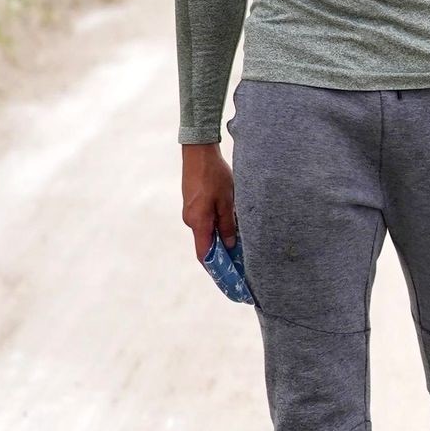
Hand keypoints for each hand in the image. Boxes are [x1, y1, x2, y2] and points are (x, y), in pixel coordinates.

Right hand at [182, 142, 235, 260]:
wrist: (198, 153)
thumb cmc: (214, 176)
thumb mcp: (227, 201)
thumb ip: (228, 224)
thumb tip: (230, 245)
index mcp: (198, 222)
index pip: (203, 254)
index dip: (213, 268)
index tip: (225, 277)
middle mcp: (190, 220)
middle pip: (206, 244)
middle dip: (221, 253)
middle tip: (239, 260)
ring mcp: (190, 212)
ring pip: (206, 231)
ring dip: (220, 238)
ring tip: (239, 242)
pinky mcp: (192, 204)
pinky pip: (204, 221)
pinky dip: (216, 226)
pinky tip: (230, 224)